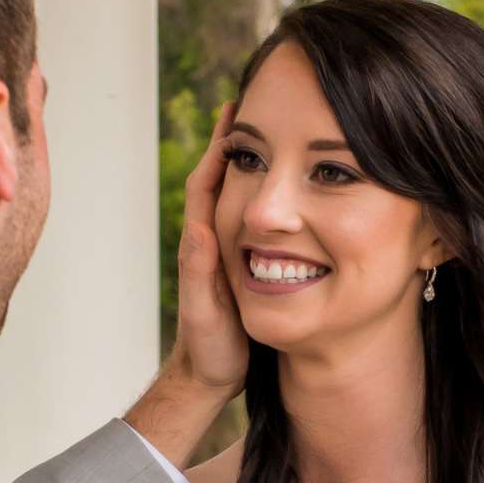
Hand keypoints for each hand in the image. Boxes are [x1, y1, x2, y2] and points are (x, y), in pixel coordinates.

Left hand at [172, 103, 248, 400]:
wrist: (210, 376)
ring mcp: (225, 252)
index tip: (235, 112)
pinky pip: (253, 221)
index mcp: (200, 245)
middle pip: (222, 180)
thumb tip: (198, 228)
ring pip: (239, 197)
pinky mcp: (241, 265)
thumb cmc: (208, 348)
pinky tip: (286, 188)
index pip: (206, 184)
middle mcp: (209, 241)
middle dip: (237, 143)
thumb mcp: (206, 311)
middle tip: (258, 106)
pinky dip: (267, 197)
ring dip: (254, 165)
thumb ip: (200, 273)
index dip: (219, 147)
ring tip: (275, 133)